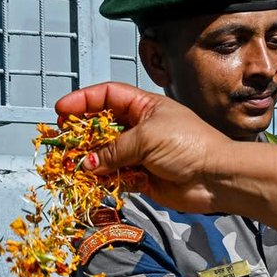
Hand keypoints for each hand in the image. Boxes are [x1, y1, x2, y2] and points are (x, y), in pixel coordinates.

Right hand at [55, 83, 231, 214]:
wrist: (215, 177)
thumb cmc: (189, 145)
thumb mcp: (146, 137)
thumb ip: (113, 150)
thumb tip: (87, 163)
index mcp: (143, 106)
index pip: (106, 96)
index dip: (83, 101)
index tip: (61, 110)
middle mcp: (140, 127)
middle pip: (102, 127)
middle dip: (82, 134)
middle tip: (63, 141)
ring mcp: (141, 153)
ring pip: (106, 155)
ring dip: (91, 160)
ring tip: (73, 165)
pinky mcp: (143, 177)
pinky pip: (117, 176)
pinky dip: (105, 179)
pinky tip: (94, 180)